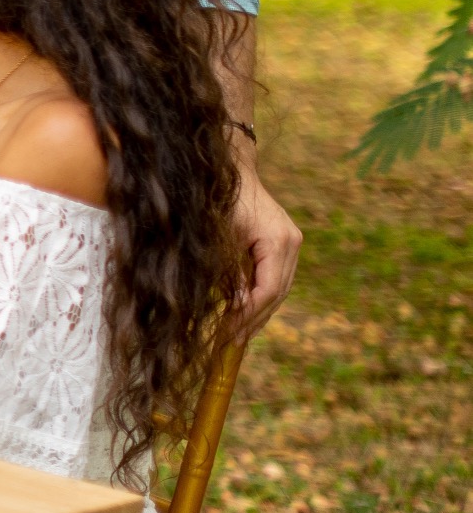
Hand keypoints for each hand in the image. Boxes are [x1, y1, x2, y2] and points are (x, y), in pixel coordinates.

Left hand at [230, 160, 300, 334]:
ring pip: (279, 288)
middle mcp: (292, 244)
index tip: (230, 332)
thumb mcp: (219, 235)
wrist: (232, 170)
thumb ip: (228, 270)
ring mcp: (291, 244)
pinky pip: (275, 277)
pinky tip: (246, 312)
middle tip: (233, 342)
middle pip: (277, 293)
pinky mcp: (284, 244)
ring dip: (259, 312)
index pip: (268, 289)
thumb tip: (234, 305)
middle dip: (255, 319)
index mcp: (278, 241)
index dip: (249, 314)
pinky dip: (261, 296)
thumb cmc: (220, 199)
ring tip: (239, 334)